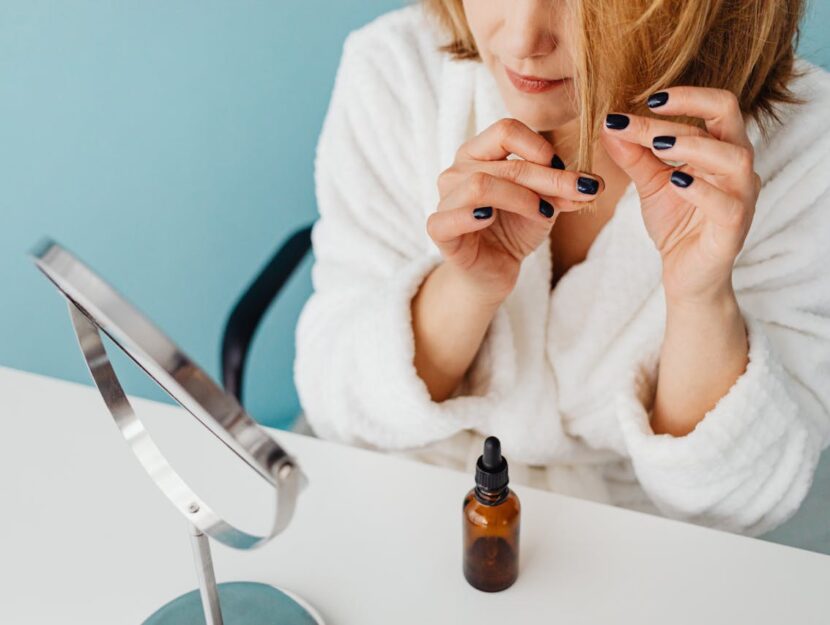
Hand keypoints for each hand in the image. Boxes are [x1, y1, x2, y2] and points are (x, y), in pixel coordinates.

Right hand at [429, 118, 604, 303]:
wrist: (495, 269)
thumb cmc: (515, 229)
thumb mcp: (546, 204)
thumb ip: (564, 190)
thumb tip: (594, 184)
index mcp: (479, 153)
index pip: (506, 130)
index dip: (539, 147)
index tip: (563, 169)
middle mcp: (457, 170)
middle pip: (504, 162)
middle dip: (548, 178)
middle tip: (580, 193)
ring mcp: (445, 199)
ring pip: (481, 185)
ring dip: (521, 198)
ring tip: (544, 214)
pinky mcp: (438, 229)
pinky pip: (449, 217)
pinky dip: (472, 216)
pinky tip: (491, 219)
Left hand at [600, 87, 759, 303]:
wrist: (686, 273)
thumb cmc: (676, 223)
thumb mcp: (650, 183)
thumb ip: (634, 155)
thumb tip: (609, 124)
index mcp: (721, 149)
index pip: (713, 108)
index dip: (683, 97)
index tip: (644, 97)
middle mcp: (737, 167)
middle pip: (727, 119)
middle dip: (686, 110)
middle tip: (645, 111)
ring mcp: (741, 197)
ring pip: (733, 158)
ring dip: (693, 145)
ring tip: (657, 144)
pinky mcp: (734, 228)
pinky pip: (726, 204)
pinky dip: (701, 190)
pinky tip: (675, 181)